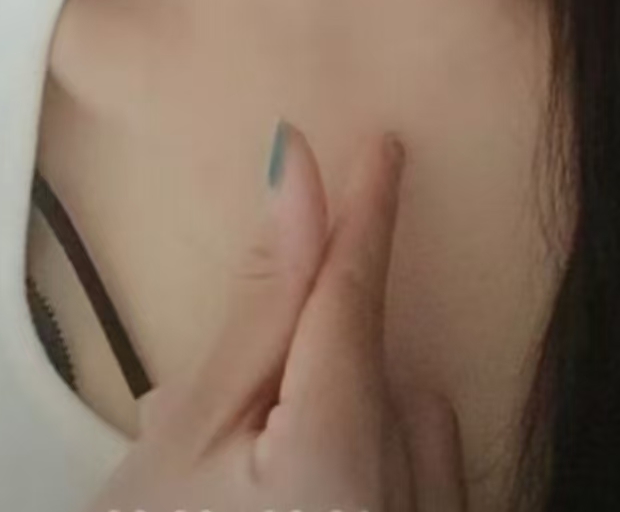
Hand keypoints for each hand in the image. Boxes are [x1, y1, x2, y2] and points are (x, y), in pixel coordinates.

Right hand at [82, 125, 467, 511]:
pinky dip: (384, 460)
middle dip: (311, 357)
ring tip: (250, 478)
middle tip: (214, 419)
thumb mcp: (187, 436)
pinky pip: (432, 473)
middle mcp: (404, 502)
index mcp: (337, 458)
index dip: (368, 210)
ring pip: (411, 415)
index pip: (356, 295)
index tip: (387, 144)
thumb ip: (264, 301)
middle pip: (375, 362)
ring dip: (350, 411)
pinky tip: (306, 500)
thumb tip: (303, 174)